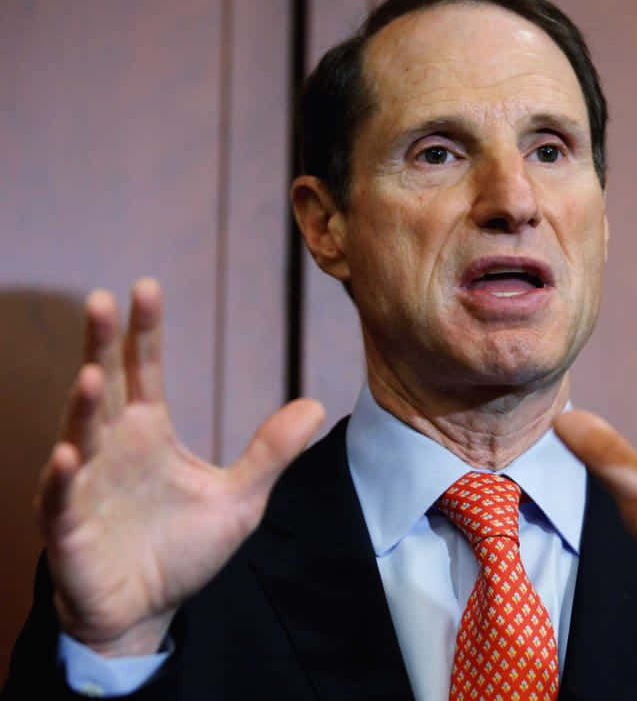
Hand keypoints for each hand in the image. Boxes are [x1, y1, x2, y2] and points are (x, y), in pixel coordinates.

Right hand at [35, 279, 324, 656]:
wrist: (147, 610)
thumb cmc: (183, 548)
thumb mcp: (240, 497)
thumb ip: (271, 451)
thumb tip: (316, 404)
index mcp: (147, 431)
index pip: (142, 370)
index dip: (144, 331)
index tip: (146, 286)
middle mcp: (110, 447)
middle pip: (103, 387)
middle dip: (101, 345)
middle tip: (101, 300)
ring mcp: (84, 484)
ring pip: (77, 436)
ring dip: (81, 407)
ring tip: (92, 375)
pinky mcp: (68, 529)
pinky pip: (60, 498)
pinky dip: (60, 478)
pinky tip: (64, 455)